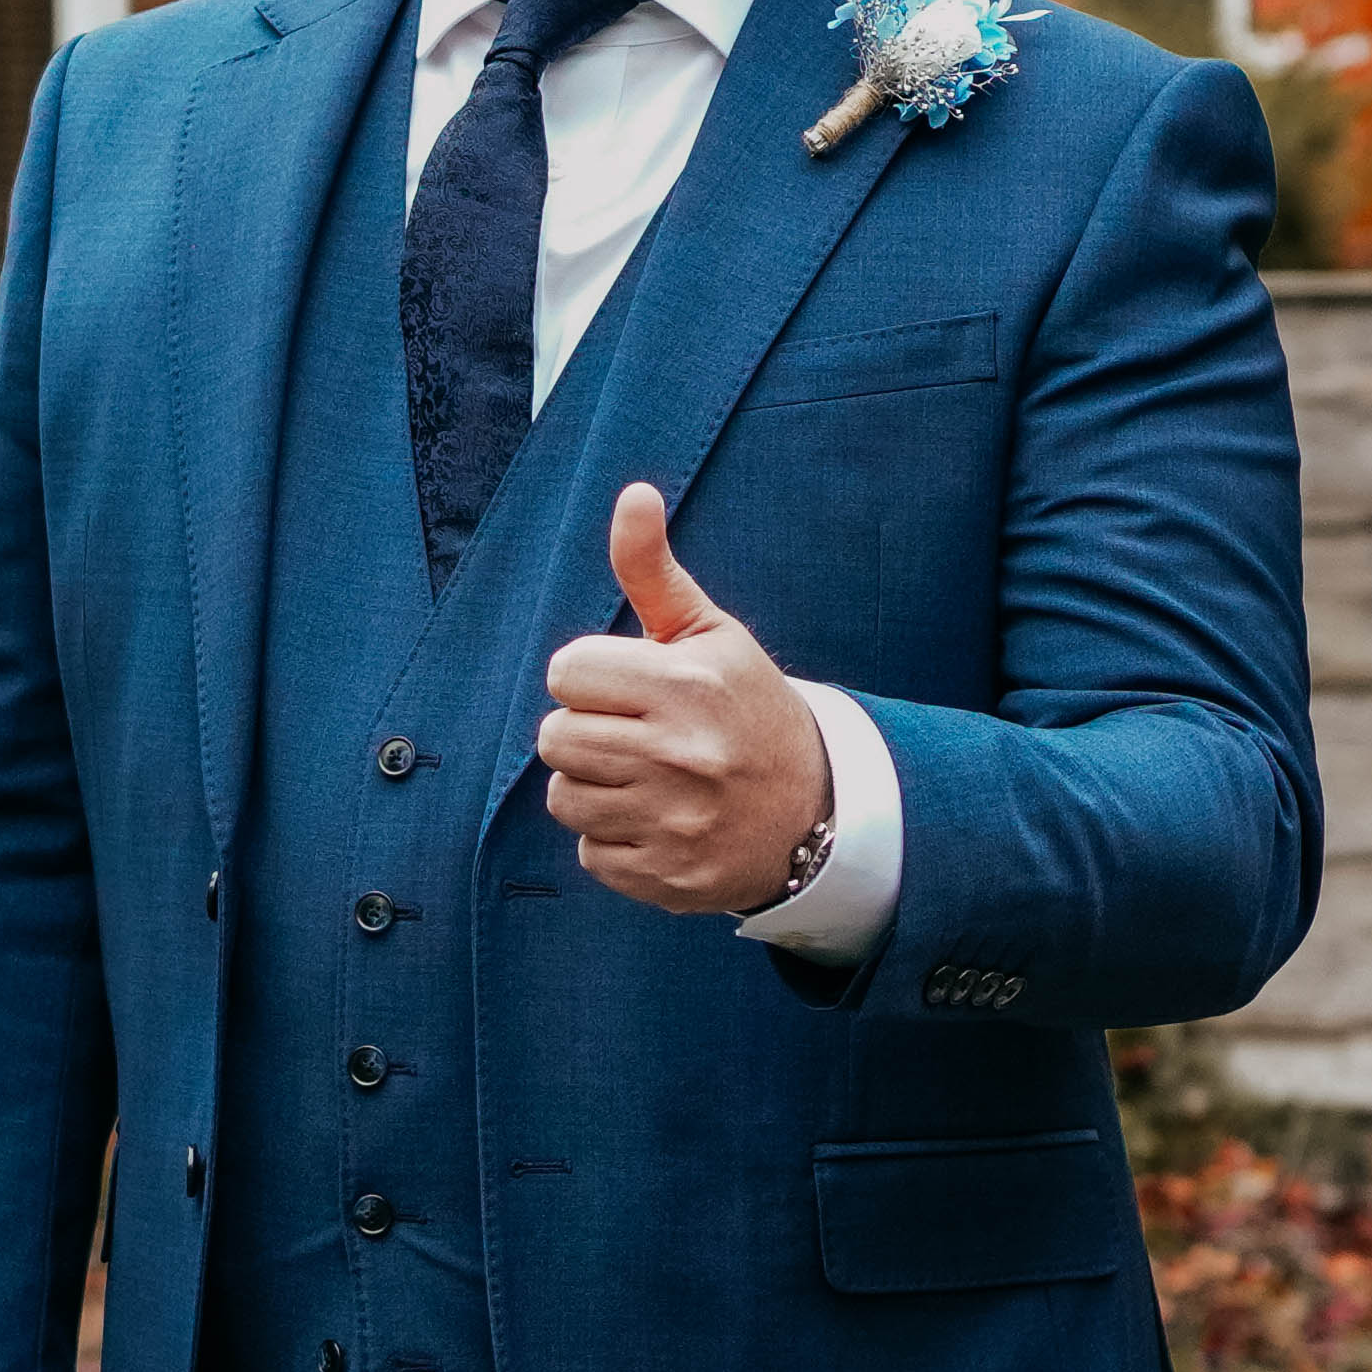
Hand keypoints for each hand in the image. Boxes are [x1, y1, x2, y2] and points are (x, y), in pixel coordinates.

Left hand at [537, 485, 832, 916]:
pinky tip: (658, 822)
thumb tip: (633, 493)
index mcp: (687, 684)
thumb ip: (653, 569)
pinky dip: (614, 841)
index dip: (590, 677)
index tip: (630, 687)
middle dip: (584, 732)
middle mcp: (681, 754)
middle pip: (554, 738)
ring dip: (594, 788)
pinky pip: (591, 854)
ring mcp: (676, 822)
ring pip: (564, 799)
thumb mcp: (709, 633)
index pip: (566, 672)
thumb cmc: (745, 706)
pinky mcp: (670, 878)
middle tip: (633, 734)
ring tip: (645, 778)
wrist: (817, 809)